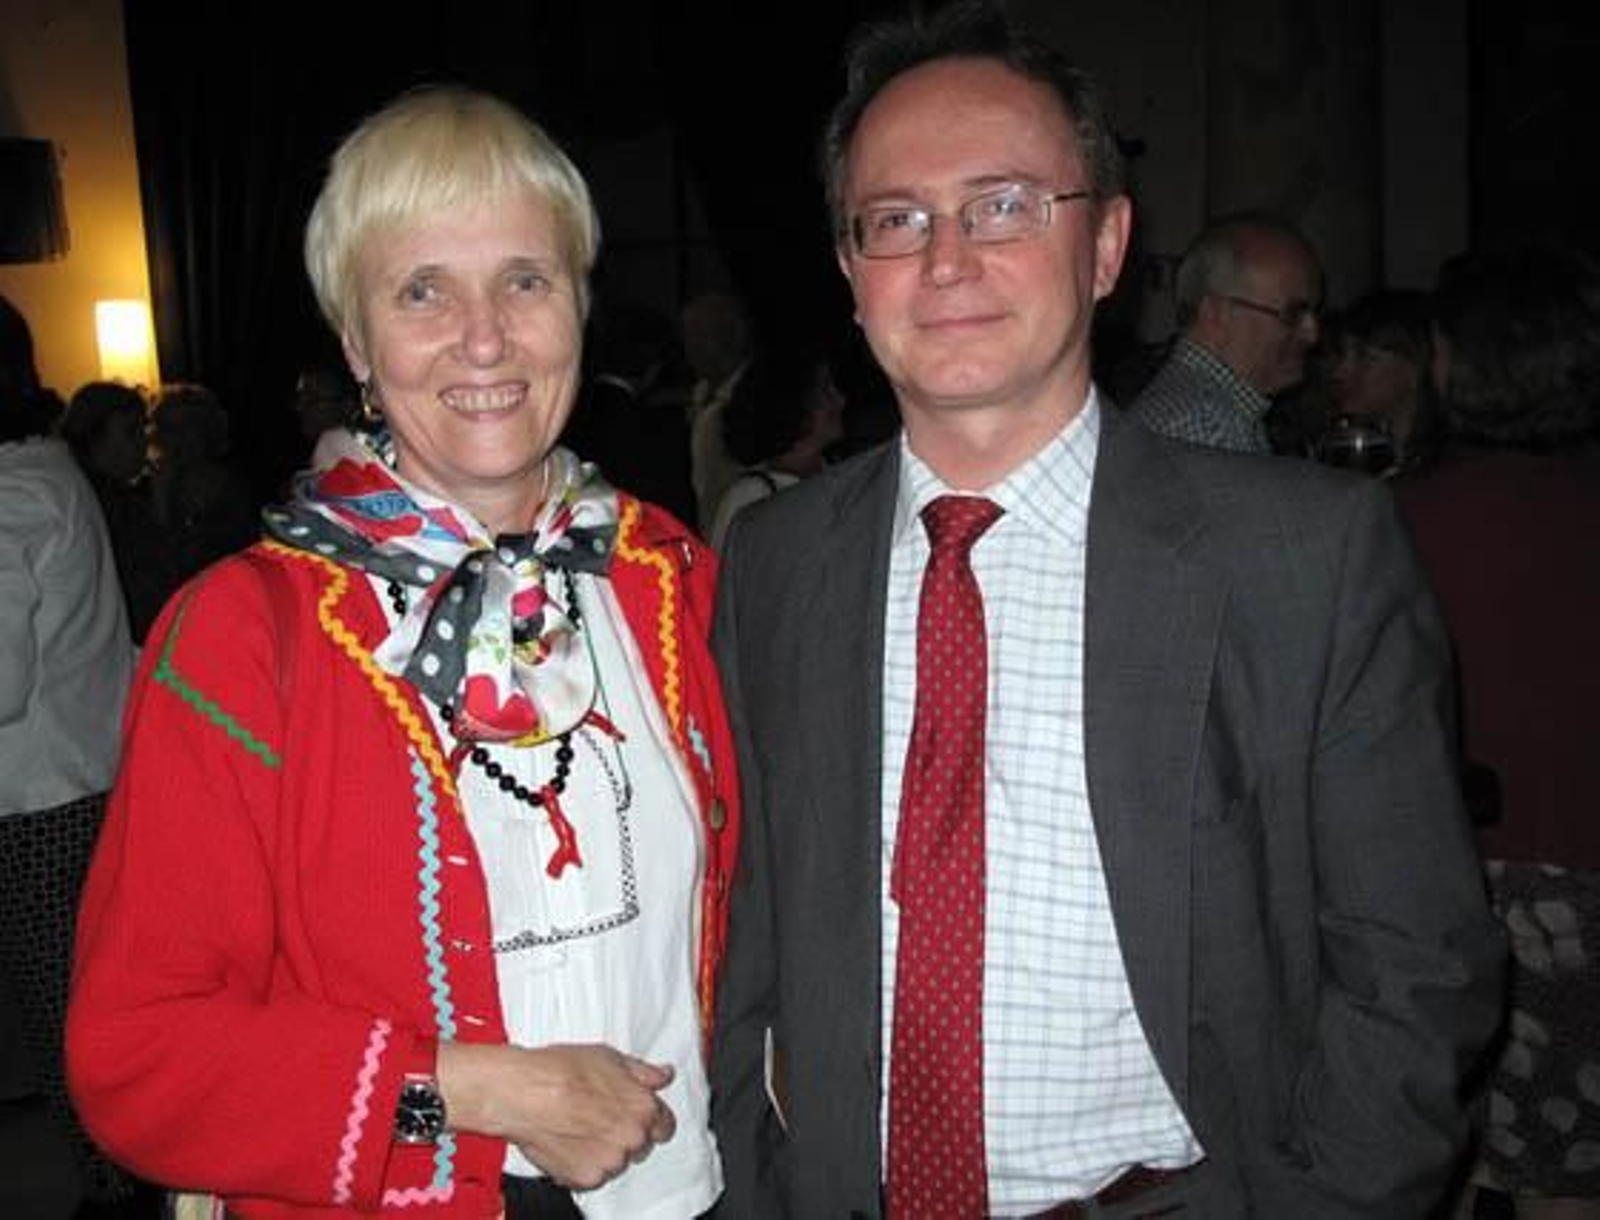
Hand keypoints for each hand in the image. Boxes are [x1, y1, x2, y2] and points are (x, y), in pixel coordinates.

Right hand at [438, 1041, 675, 1190]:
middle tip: (599, 1116)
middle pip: (640, 1144)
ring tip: (579, 1127)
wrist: (523, 1092)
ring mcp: (609, 1161)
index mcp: (643, 1108)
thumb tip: (664, 1075)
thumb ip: (644, 1072)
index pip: (665, 1126)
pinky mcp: (585, 1178)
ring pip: (616, 1161)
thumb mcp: (610, 1057)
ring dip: (605, 1149)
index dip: (651, 1119)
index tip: (638, 1116)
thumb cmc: (560, 1071)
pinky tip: (568, 1141)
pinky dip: (583, 1163)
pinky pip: (593, 1175)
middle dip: (625, 1133)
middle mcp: (632, 1138)